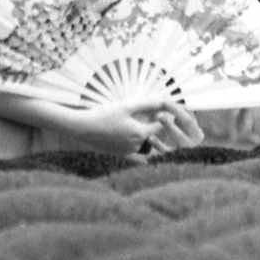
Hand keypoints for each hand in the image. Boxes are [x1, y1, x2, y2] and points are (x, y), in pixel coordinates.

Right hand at [70, 97, 202, 158]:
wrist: (82, 129)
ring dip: (154, 143)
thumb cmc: (104, 114)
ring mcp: (129, 152)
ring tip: (160, 136)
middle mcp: (137, 145)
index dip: (170, 118)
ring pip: (149, 149)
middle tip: (172, 125)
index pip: (162, 126)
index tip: (177, 114)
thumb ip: (147, 104)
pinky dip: (144, 156)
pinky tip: (148, 156)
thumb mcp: (126, 106)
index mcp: (140, 132)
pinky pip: (137, 158)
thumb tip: (165, 101)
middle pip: (157, 138)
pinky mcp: (121, 156)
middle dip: (163, 131)